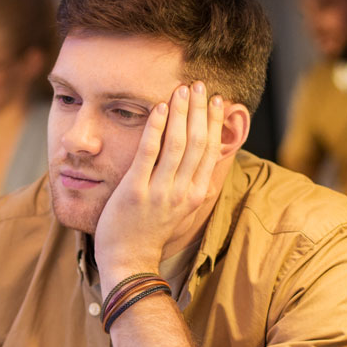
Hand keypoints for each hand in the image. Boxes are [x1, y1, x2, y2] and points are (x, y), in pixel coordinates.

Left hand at [94, 81, 224, 282]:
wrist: (130, 261)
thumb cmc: (151, 232)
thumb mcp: (181, 208)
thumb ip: (192, 183)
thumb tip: (205, 157)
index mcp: (195, 194)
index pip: (210, 150)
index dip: (214, 122)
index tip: (216, 100)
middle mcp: (182, 191)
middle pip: (198, 142)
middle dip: (200, 110)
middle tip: (200, 84)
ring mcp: (160, 192)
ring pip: (178, 143)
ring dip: (181, 112)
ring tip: (182, 89)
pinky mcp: (135, 191)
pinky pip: (149, 153)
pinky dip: (156, 128)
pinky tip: (160, 108)